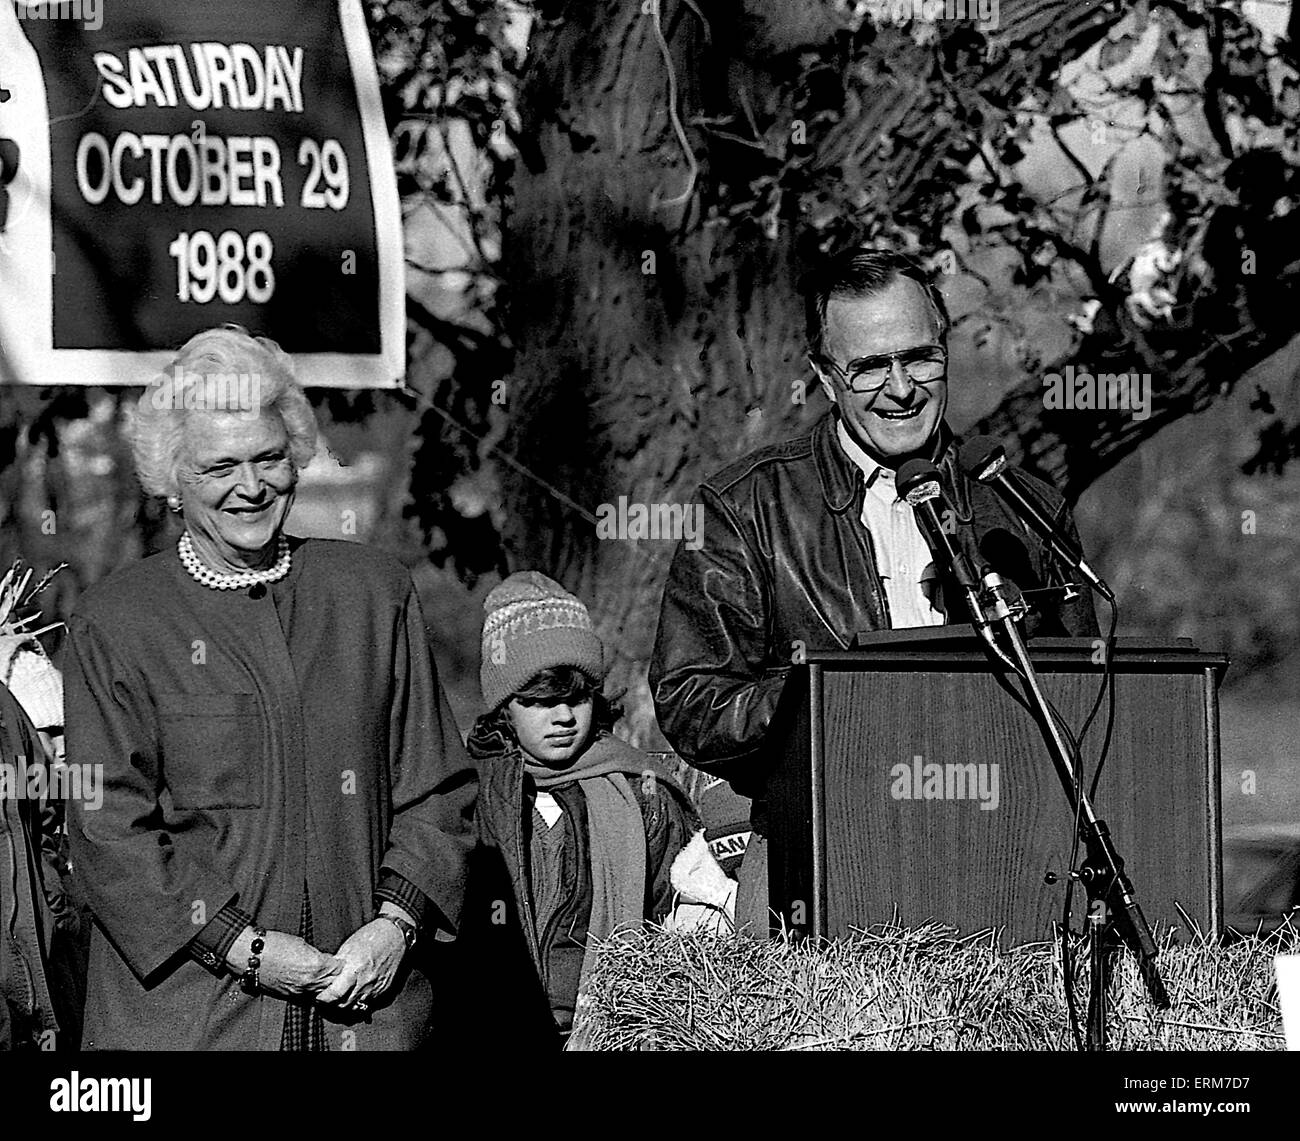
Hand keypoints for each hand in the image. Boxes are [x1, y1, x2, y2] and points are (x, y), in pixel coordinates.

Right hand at [225, 929, 340, 999]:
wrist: (250, 955)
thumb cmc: (275, 943)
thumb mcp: (302, 944)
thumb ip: (317, 955)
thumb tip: (327, 960)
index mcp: (315, 966)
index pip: (339, 968)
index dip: (341, 963)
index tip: (342, 959)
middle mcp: (309, 982)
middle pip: (333, 983)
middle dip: (337, 976)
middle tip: (338, 969)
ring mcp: (299, 991)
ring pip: (321, 992)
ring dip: (326, 985)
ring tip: (327, 977)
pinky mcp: (289, 996)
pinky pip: (307, 995)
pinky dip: (313, 990)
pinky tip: (313, 982)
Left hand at [314, 919, 407, 1012]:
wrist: (396, 935)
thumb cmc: (372, 936)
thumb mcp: (348, 947)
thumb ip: (337, 966)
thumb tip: (325, 977)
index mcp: (355, 970)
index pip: (334, 995)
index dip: (324, 999)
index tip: (319, 996)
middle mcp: (366, 982)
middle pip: (343, 1005)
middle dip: (332, 1005)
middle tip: (326, 1000)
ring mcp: (376, 988)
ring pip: (356, 1008)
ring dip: (346, 1006)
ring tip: (340, 999)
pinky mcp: (384, 990)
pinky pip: (369, 1004)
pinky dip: (359, 1003)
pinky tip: (354, 995)